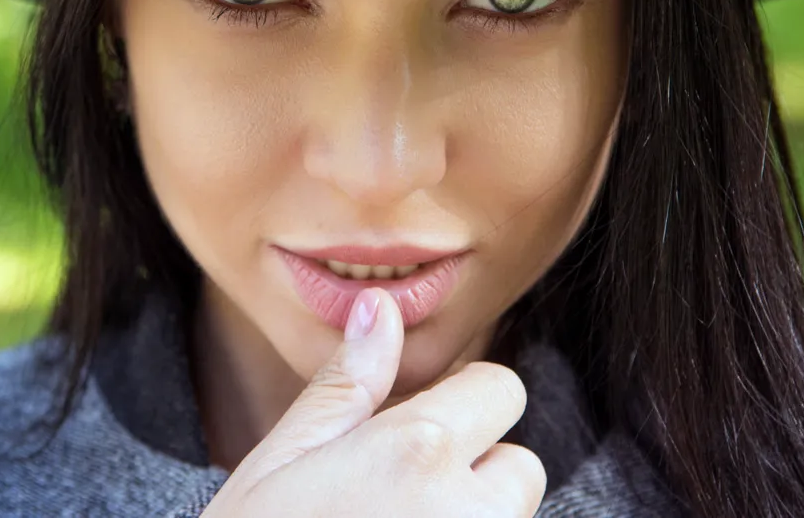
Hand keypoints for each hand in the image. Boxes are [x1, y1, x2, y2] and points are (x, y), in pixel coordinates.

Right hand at [199, 287, 545, 517]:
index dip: (460, 404)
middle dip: (474, 474)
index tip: (413, 432)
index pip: (500, 389)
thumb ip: (346, 384)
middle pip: (519, 465)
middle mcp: (463, 511)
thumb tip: (382, 306)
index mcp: (414, 449)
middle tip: (397, 500)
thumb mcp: (284, 460)